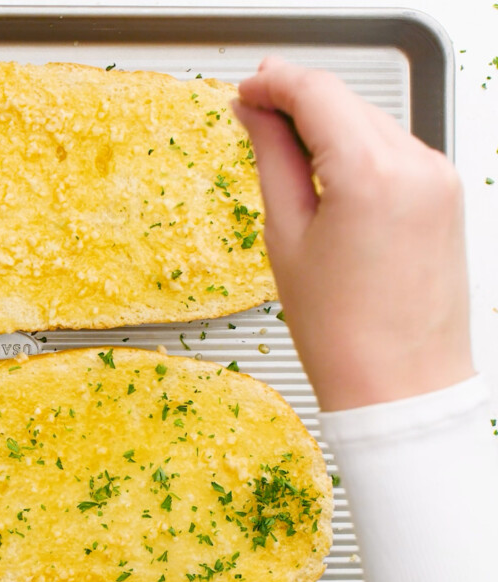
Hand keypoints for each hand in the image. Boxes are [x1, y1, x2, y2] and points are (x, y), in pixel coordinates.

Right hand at [232, 58, 474, 410]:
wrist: (401, 386)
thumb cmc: (344, 332)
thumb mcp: (286, 236)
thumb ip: (271, 159)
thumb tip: (256, 115)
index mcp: (371, 173)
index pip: (317, 92)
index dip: (273, 83)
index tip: (246, 89)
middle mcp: (418, 165)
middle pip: (346, 99)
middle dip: (298, 97)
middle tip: (253, 108)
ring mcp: (439, 178)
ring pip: (371, 119)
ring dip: (327, 121)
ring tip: (283, 144)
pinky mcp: (446, 194)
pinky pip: (394, 148)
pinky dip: (357, 145)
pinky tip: (325, 167)